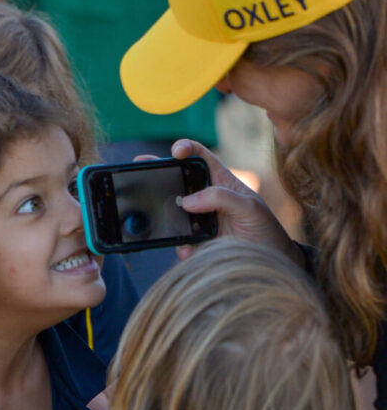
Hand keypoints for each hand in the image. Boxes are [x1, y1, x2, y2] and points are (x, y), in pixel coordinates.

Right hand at [169, 139, 298, 264]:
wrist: (266, 261)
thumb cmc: (264, 229)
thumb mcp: (249, 207)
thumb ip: (221, 198)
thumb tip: (188, 201)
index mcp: (220, 181)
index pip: (199, 157)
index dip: (186, 148)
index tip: (176, 151)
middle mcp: (205, 198)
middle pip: (178, 181)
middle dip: (159, 175)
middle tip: (142, 172)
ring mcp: (197, 219)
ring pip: (173, 213)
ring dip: (168, 217)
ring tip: (171, 224)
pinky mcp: (194, 240)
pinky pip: (179, 241)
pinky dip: (181, 246)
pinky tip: (190, 250)